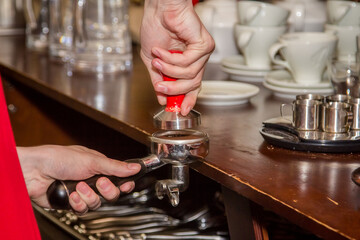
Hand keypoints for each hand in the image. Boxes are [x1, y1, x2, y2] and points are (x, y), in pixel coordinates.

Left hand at [17, 145, 140, 213]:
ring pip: (97, 203)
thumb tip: (135, 167)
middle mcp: (92, 180)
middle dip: (105, 189)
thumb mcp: (91, 160)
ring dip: (88, 195)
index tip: (127, 185)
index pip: (119, 178)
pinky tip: (70, 195)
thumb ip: (115, 167)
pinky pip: (83, 209)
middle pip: (111, 194)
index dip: (125, 184)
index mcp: (98, 167)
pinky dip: (77, 203)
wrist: (33, 172)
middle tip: (99, 182)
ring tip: (78, 186)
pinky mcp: (71, 203)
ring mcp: (82, 192)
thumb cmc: (58, 158)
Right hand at [140, 0, 214, 115]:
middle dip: (174, 89)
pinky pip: (188, 62)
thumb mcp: (153, 62)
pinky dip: (172, 59)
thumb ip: (159, 80)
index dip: (188, 99)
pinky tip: (162, 52)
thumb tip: (161, 98)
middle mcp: (198, 59)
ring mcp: (203, 52)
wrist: (158, 9)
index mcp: (188, 63)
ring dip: (169, 70)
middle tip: (160, 87)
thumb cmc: (156, 28)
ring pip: (190, 75)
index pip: (193, 86)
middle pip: (193, 84)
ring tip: (157, 60)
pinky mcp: (204, 44)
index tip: (182, 110)